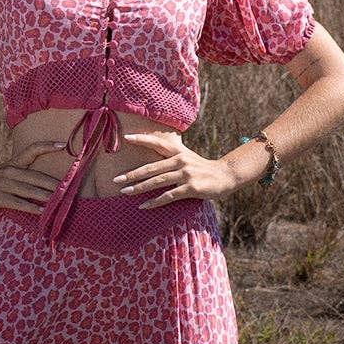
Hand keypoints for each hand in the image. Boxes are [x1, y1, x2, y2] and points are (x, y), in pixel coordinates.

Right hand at [0, 140, 66, 212]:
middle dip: (54, 183)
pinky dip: (31, 208)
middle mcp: (10, 171)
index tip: (64, 145)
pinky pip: (18, 203)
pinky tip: (42, 212)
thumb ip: (23, 177)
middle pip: (36, 176)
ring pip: (29, 190)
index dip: (47, 146)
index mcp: (13, 163)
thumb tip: (46, 186)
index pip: (32, 150)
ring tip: (61, 201)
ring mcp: (3, 184)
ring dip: (46, 196)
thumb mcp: (6, 173)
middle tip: (70, 188)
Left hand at [113, 131, 255, 207]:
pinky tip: (143, 206)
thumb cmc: (203, 169)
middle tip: (116, 179)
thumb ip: (172, 157)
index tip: (125, 138)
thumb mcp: (188, 158)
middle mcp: (180, 161)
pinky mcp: (190, 188)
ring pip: (157, 181)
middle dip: (132, 174)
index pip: (157, 143)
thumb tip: (152, 160)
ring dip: (139, 188)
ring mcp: (186, 174)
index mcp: (178, 152)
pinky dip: (154, 202)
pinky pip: (168, 196)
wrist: (226, 176)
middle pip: (151, 167)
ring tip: (124, 192)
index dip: (142, 139)